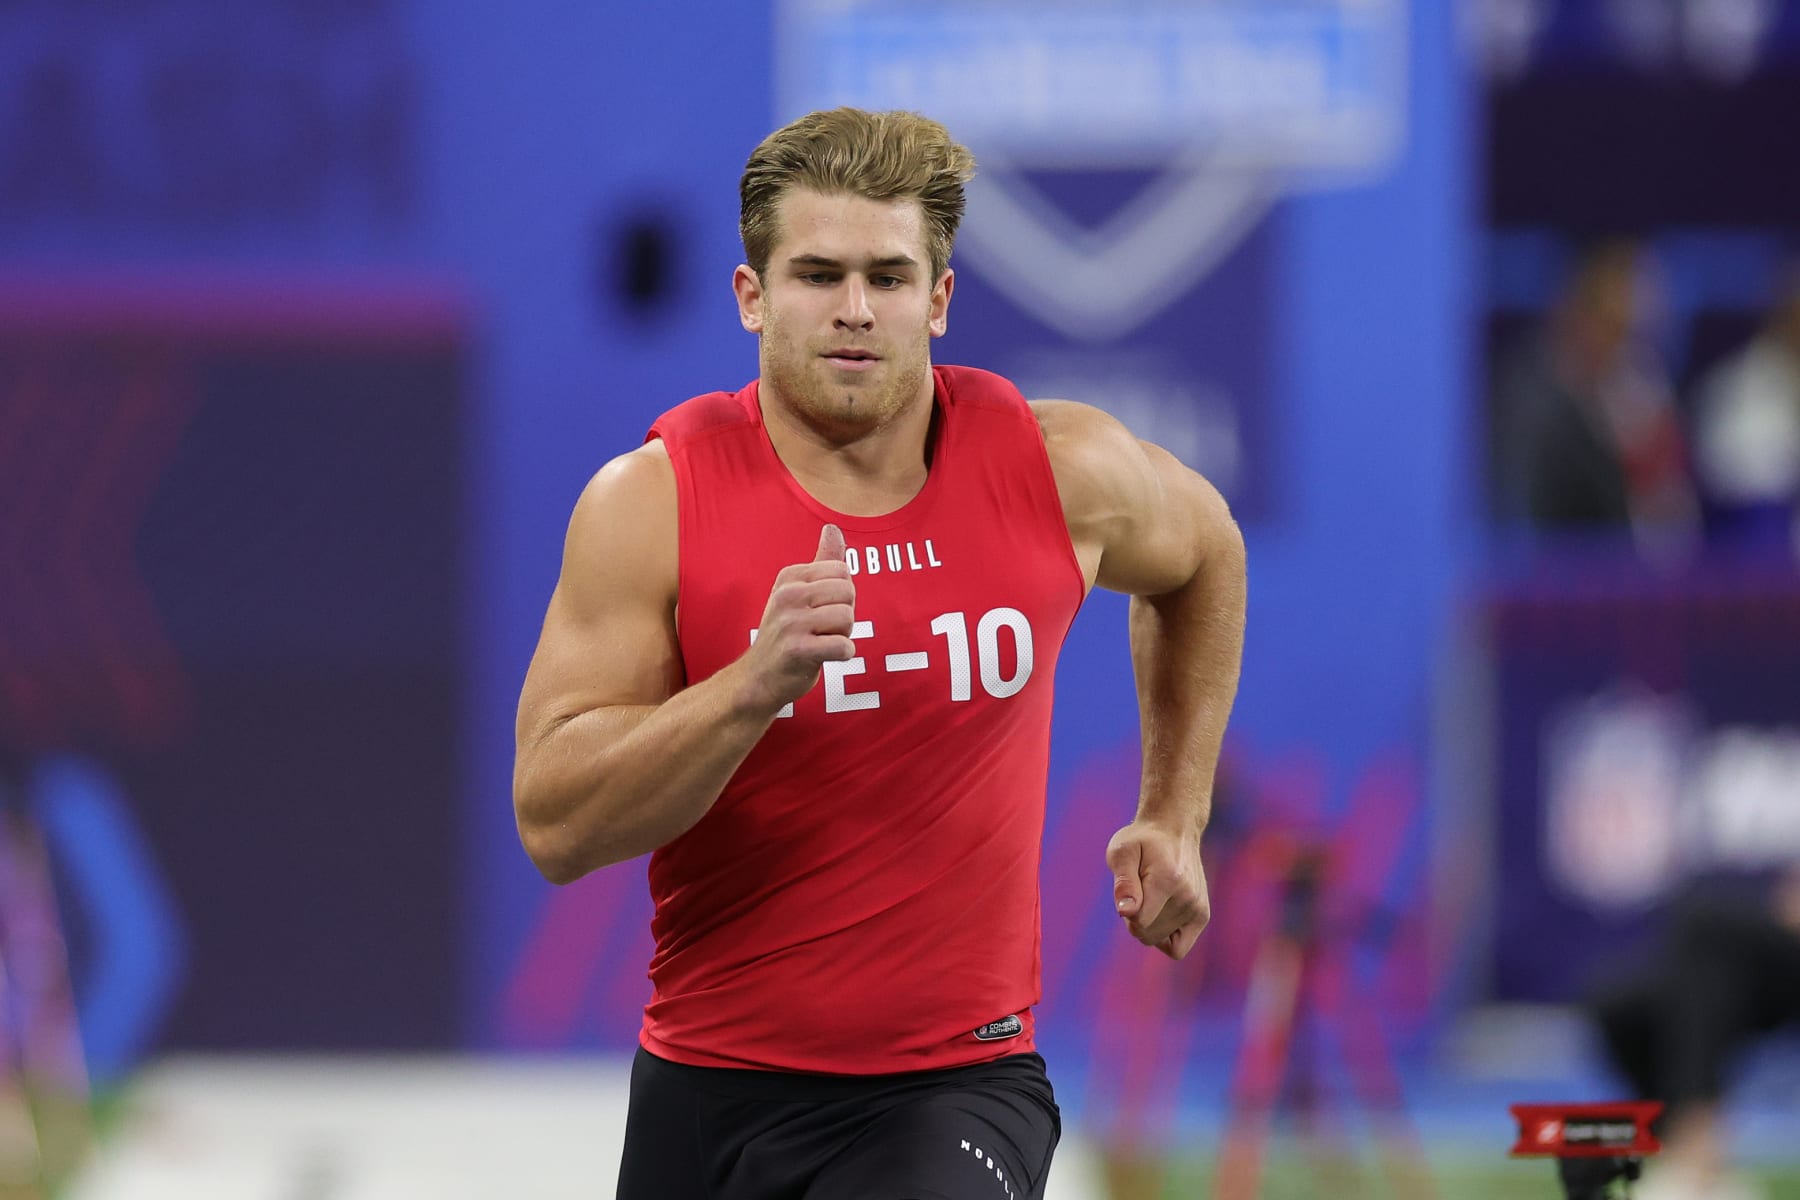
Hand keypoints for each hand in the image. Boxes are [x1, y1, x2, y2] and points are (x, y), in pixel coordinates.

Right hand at [743, 524, 856, 710]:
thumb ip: (821, 561)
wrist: (757, 679)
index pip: (842, 571)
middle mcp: (787, 595)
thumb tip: (833, 529)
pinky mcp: (798, 650)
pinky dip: (842, 655)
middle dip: (844, 615)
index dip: (840, 595)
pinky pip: (843, 646)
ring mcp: (791, 623)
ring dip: (842, 635)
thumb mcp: (798, 592)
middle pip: (848, 593)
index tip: (819, 610)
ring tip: (820, 642)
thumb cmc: (784, 634)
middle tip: (821, 630)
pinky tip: (824, 657)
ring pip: (848, 618)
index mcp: (789, 577)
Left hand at [1107, 818, 1209, 959]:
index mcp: (1168, 880)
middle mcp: (1188, 897)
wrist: (1175, 830)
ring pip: (1159, 940)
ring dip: (1149, 924)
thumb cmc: (1142, 841)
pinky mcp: (1203, 916)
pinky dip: (1164, 938)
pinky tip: (1161, 915)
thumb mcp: (1122, 851)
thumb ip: (1123, 882)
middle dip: (1135, 919)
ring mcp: (1198, 908)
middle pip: (1147, 935)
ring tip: (1152, 896)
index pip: (1138, 922)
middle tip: (1139, 891)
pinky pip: (1178, 948)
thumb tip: (1126, 912)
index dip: (1127, 910)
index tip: (1130, 888)